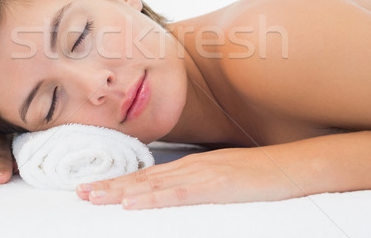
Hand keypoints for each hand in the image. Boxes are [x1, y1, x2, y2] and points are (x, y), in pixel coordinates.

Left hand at [76, 148, 302, 208]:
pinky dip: (152, 199)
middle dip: (110, 187)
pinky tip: (134, 204)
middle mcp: (190, 167)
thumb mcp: (222, 175)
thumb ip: (198, 181)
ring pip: (153, 185)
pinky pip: (177, 194)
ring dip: (121, 192)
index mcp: (191, 165)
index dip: (120, 182)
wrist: (290, 166)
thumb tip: (178, 191)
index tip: (95, 187)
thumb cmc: (258, 173)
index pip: (148, 175)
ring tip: (94, 198)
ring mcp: (201, 175)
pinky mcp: (214, 186)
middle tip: (81, 192)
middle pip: (143, 178)